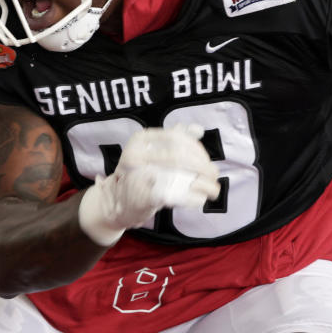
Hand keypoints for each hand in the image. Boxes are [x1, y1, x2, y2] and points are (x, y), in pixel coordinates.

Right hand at [78, 125, 220, 245]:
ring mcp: (138, 176)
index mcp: (140, 139)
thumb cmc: (139, 175)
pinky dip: (192, 198)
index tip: (206, 159)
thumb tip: (198, 129)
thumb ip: (174, 139)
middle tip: (214, 174)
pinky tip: (200, 198)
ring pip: (180, 176)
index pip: (176, 137)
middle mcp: (136, 155)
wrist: (117, 202)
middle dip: (203, 166)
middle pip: (179, 156)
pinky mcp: (143, 197)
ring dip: (203, 183)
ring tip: (213, 189)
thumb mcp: (152, 151)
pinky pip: (175, 196)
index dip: (196, 147)